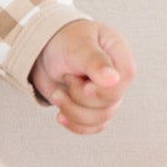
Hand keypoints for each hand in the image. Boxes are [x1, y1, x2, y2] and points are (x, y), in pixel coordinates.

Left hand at [29, 19, 134, 133]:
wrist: (42, 51)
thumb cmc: (62, 40)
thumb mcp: (77, 46)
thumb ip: (95, 62)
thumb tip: (114, 80)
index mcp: (117, 55)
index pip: (124, 79)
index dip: (104, 90)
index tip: (84, 86)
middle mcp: (115, 77)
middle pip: (111, 103)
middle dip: (80, 97)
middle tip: (66, 77)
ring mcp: (104, 94)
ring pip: (101, 118)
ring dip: (73, 111)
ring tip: (57, 94)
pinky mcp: (91, 108)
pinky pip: (92, 127)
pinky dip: (75, 124)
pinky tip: (61, 115)